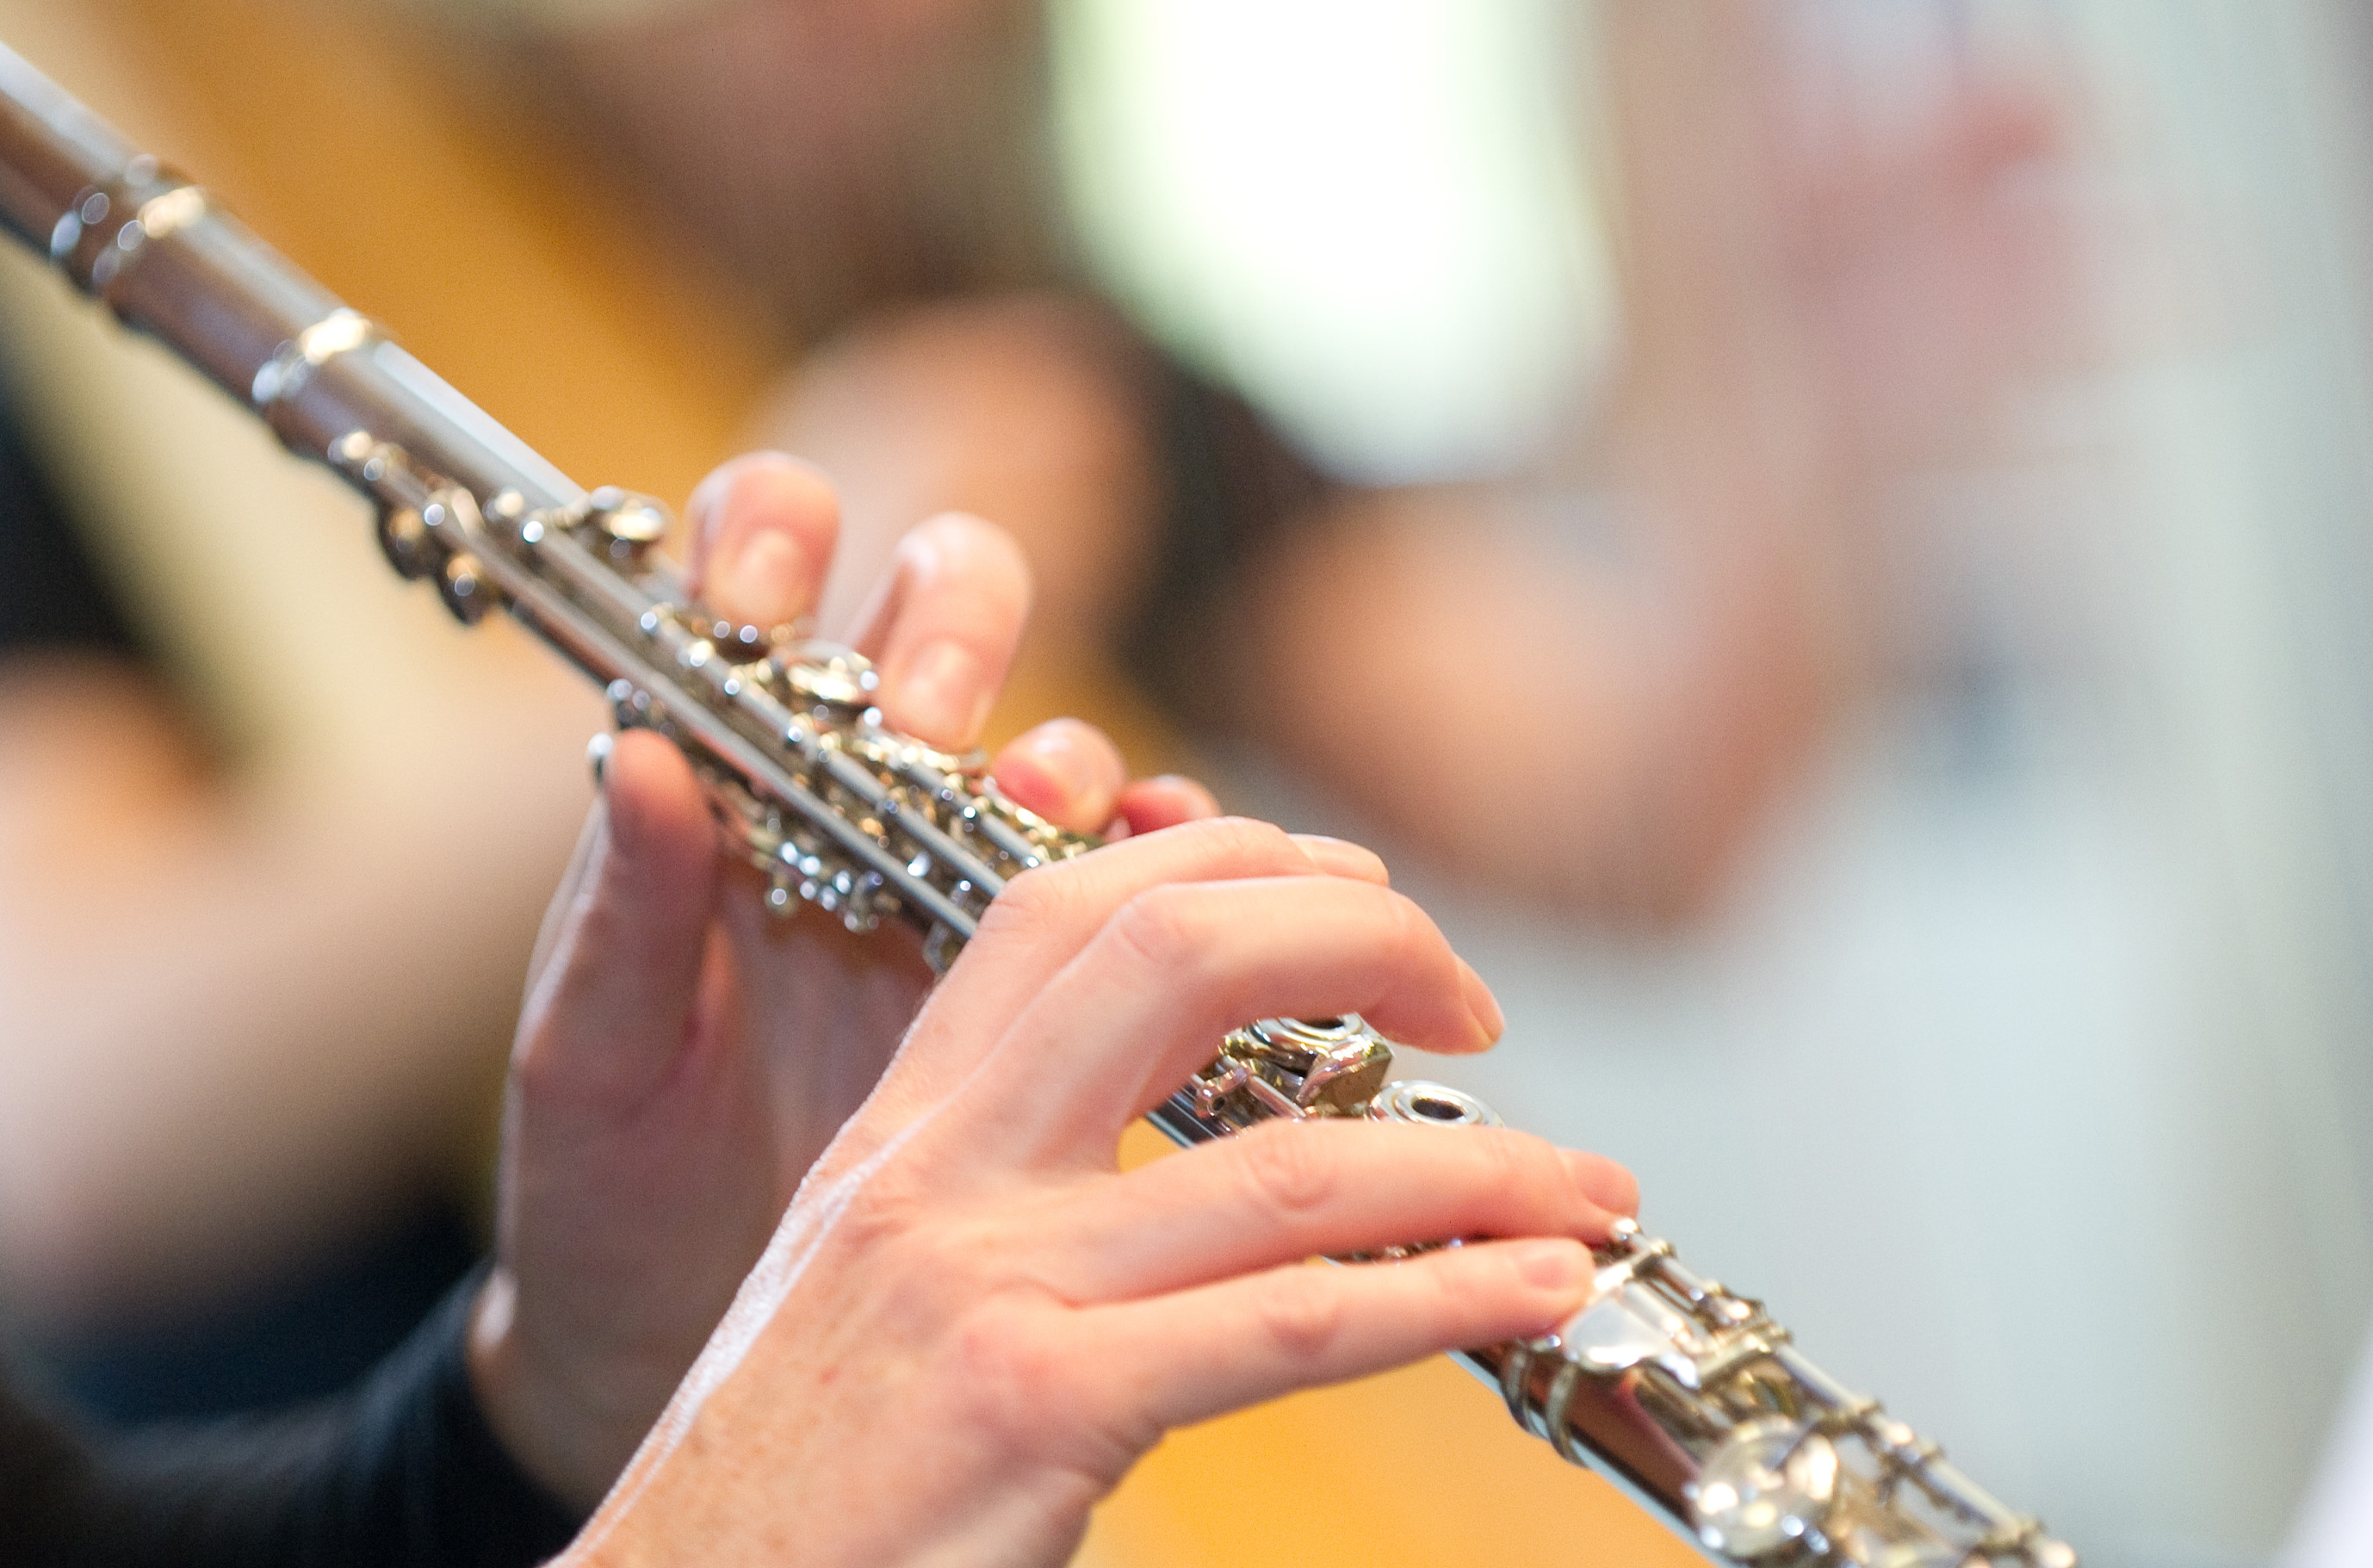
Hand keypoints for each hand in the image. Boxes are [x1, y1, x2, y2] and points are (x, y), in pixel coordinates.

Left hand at [467, 452, 1213, 1503]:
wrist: (677, 1357)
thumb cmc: (601, 1199)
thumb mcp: (585, 1065)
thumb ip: (618, 915)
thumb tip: (638, 751)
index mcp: (721, 789)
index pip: (753, 583)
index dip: (776, 539)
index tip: (774, 589)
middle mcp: (853, 808)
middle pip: (938, 615)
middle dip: (950, 625)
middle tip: (934, 721)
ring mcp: (960, 889)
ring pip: (1052, 746)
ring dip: (1077, 757)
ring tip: (1070, 808)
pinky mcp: (1052, 990)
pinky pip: (1144, 896)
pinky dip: (1180, 875)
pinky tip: (1192, 890)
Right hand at [558, 818, 1638, 1567]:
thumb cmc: (781, 1507)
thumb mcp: (866, 1311)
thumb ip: (996, 1220)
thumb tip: (1168, 1192)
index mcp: (899, 1140)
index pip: (1067, 908)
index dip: (1235, 868)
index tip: (1358, 914)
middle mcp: (940, 1180)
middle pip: (1177, 952)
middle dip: (1367, 944)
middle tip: (1479, 1010)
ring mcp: (987, 1288)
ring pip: (1286, 1167)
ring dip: (1477, 1168)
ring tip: (1591, 1194)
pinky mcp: (1033, 1412)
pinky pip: (1286, 1329)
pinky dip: (1442, 1301)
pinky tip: (1535, 1295)